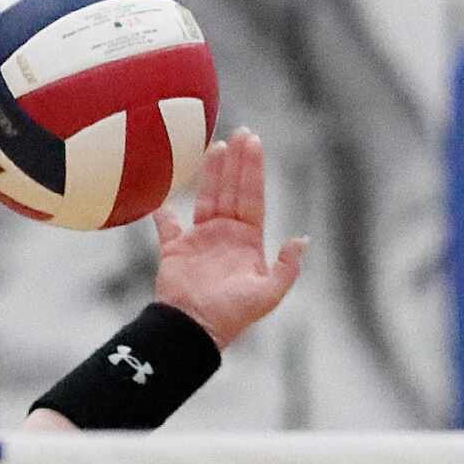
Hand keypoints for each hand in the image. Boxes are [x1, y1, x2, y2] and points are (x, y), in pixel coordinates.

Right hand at [150, 127, 307, 349]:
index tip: (254, 143)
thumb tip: (301, 239)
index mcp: (248, 241)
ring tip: (217, 146)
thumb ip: (286, 268)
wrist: (193, 330)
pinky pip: (167, 225)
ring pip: (207, 198)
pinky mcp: (174, 250)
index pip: (252, 197)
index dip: (253, 170)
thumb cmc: (232, 316)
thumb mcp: (268, 295)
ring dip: (211, 173)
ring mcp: (200, 240)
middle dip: (237, 162)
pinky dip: (162, 212)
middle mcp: (226, 235)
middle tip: (240, 133)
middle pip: (232, 190)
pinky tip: (161, 195)